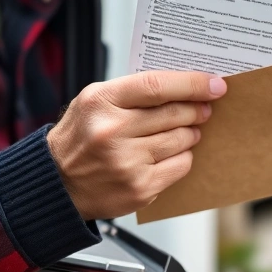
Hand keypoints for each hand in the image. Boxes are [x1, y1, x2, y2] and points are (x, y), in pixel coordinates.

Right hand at [47, 71, 226, 220]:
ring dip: (191, 133)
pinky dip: (182, 157)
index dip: (192, 83)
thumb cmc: (79, 137)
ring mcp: (127, 162)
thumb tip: (181, 85)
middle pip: (175, 113)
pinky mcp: (139, 187)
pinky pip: (180, 166)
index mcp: (102, 102)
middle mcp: (113, 131)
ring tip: (186, 130)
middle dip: (197, 109)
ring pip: (182, 140)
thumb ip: (132, 91)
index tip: (214, 84)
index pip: (158, 86)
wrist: (56, 184)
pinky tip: (171, 153)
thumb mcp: (94, 101)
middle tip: (205, 108)